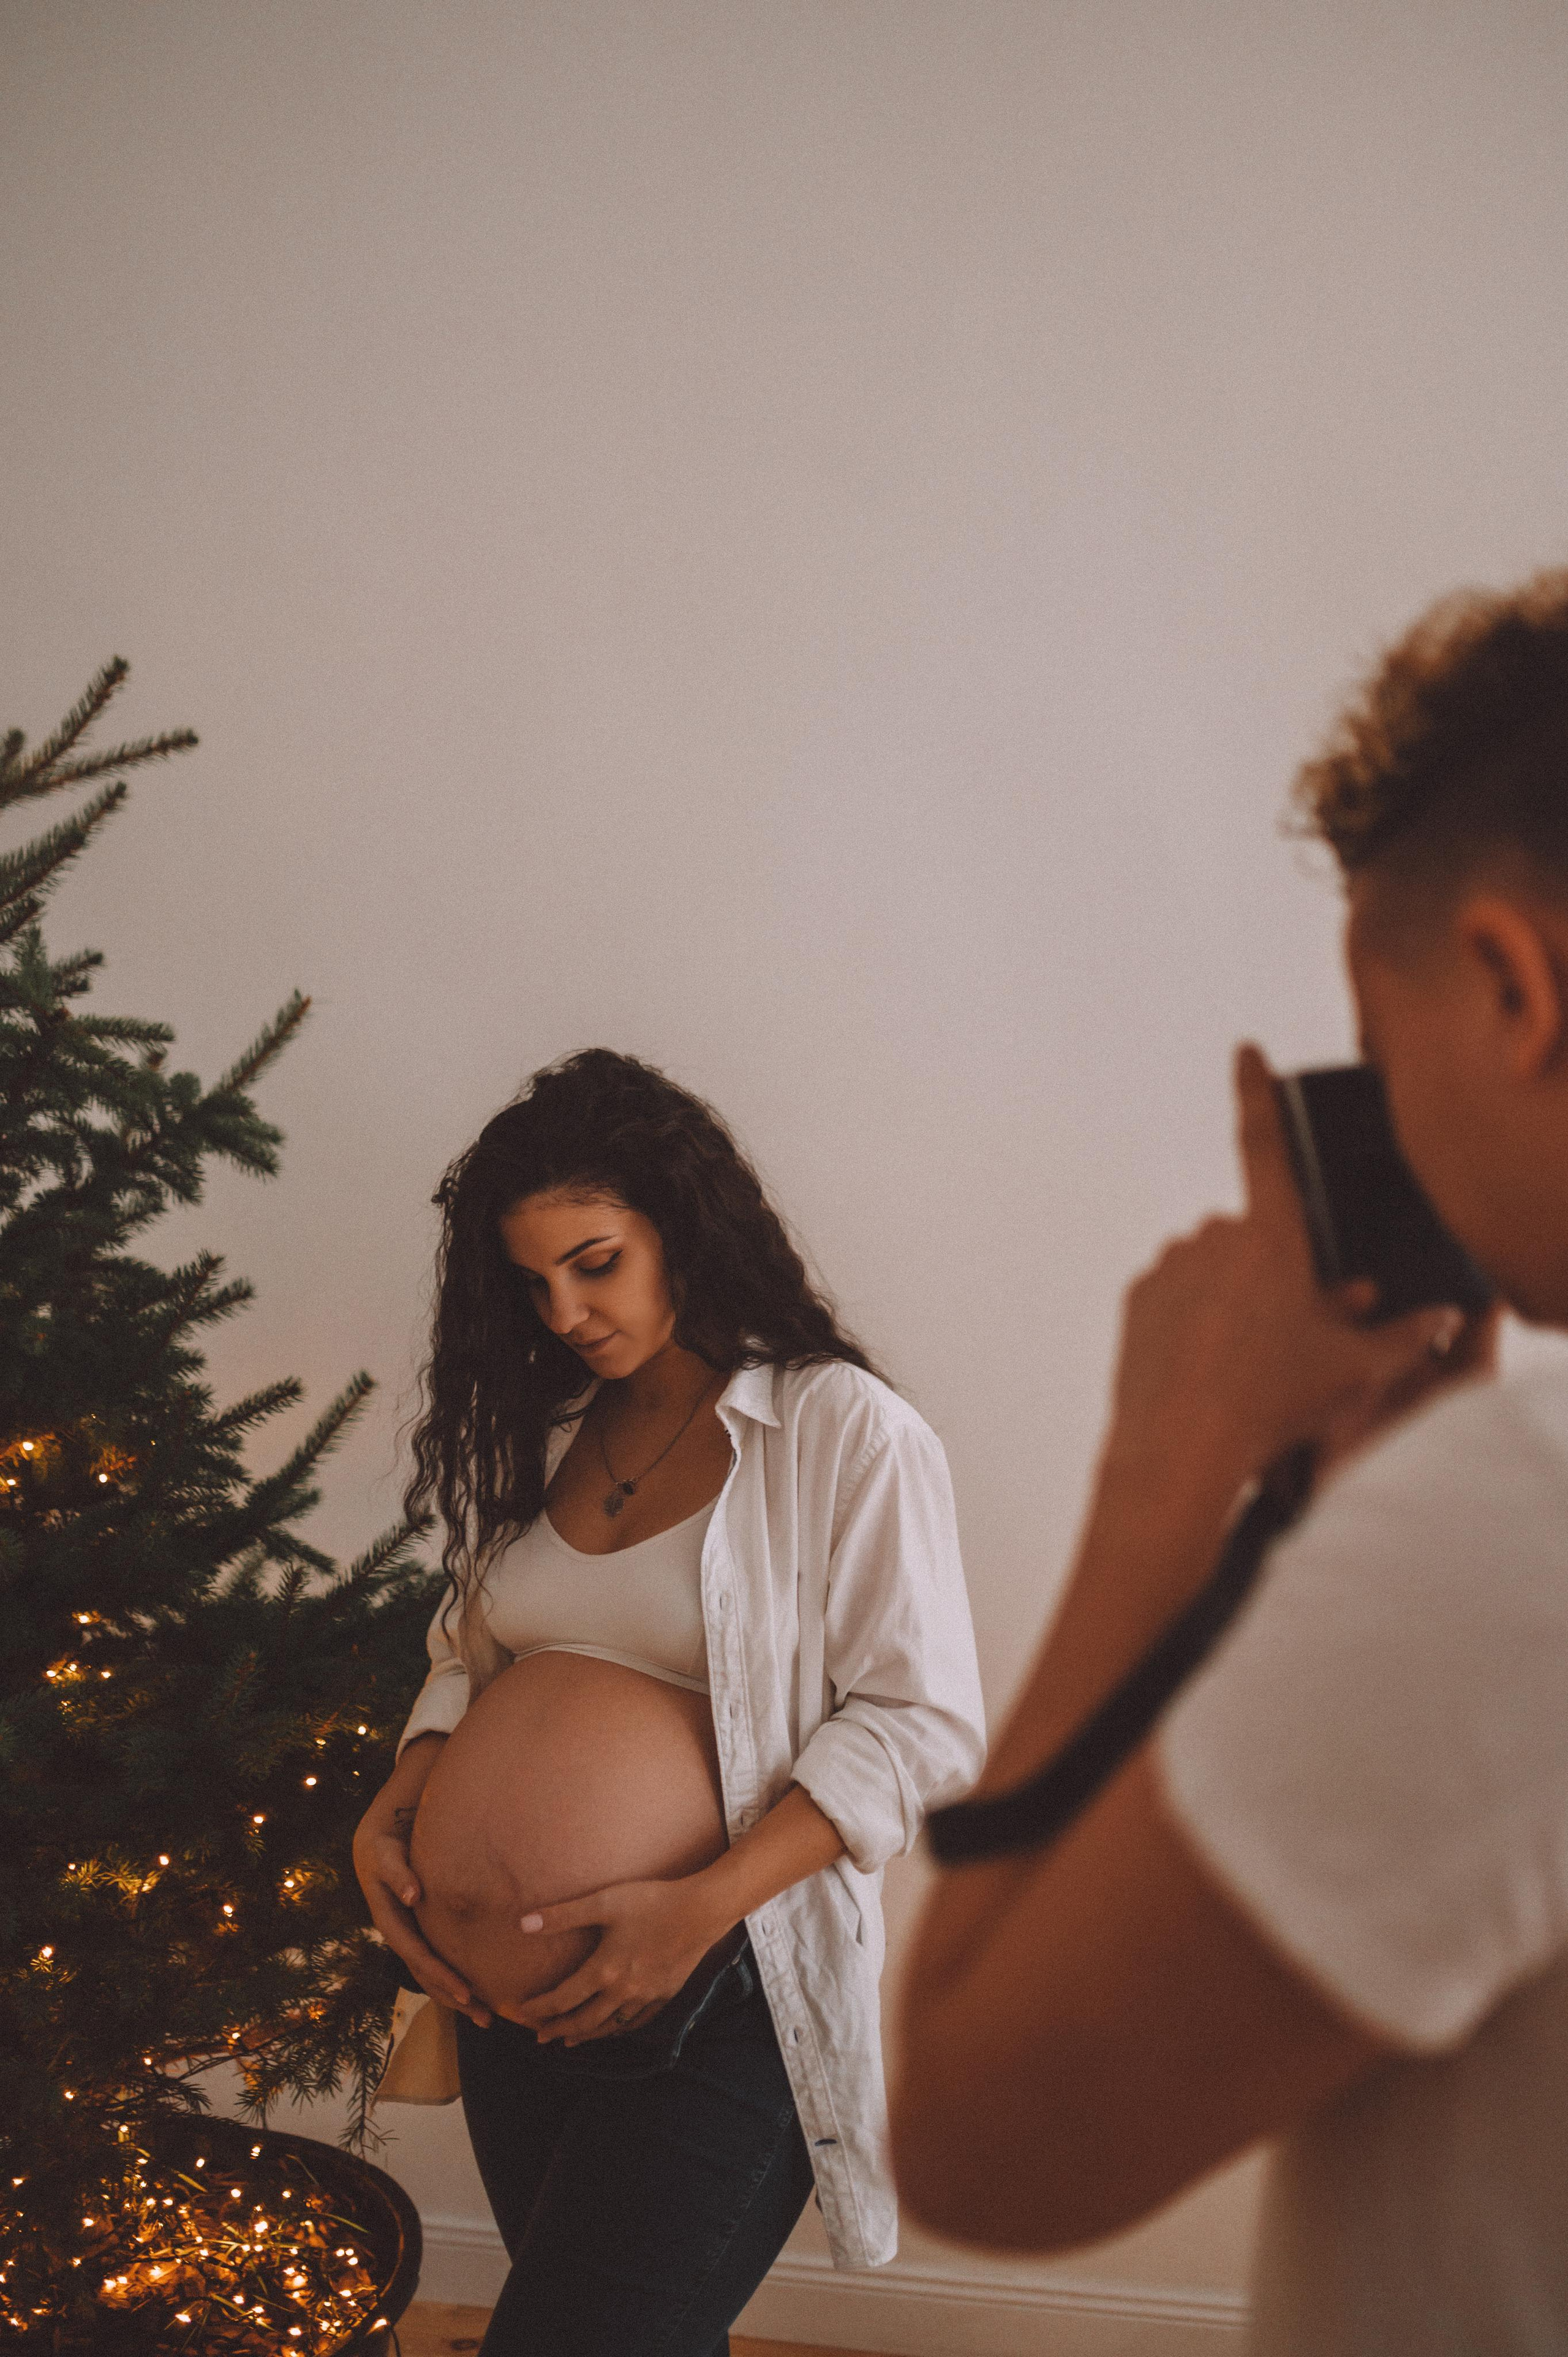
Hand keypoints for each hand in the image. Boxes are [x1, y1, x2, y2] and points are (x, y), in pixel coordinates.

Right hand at [352, 1804, 492, 2028]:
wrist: (375, 1844)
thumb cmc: (382, 1849)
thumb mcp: (385, 1857)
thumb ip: (398, 1875)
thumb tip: (412, 1895)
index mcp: (391, 1923)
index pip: (419, 1957)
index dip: (441, 1976)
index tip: (466, 1993)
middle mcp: (401, 1936)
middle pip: (427, 1976)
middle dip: (454, 1998)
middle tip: (485, 2018)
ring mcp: (410, 1937)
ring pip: (433, 1975)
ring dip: (457, 1997)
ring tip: (486, 2017)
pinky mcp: (421, 1932)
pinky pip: (437, 1961)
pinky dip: (454, 1979)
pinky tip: (475, 1991)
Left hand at [509, 1876, 732, 2045]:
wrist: (701, 1910)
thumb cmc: (651, 1901)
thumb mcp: (604, 1902)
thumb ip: (563, 1915)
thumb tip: (523, 1924)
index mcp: (604, 1970)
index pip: (562, 1999)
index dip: (539, 2008)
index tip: (521, 2011)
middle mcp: (623, 1992)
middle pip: (583, 2021)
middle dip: (557, 2029)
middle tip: (539, 2036)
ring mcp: (646, 1997)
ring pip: (609, 2027)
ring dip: (585, 2035)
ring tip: (569, 2040)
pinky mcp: (665, 1995)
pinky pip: (636, 2023)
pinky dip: (617, 2029)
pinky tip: (612, 2028)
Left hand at [1101, 1044, 1469, 1506]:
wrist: (1181, 1450)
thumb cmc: (1272, 1404)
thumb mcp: (1355, 1371)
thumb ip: (1403, 1336)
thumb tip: (1438, 1317)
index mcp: (1271, 1237)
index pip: (1265, 1144)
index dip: (1256, 1091)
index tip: (1245, 1051)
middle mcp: (1214, 1238)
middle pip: (1256, 1236)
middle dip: (1278, 1272)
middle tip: (1293, 1331)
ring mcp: (1169, 1266)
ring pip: (1214, 1267)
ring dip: (1234, 1296)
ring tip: (1249, 1360)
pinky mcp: (1137, 1299)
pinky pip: (1176, 1294)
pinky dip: (1195, 1319)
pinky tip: (1208, 1365)